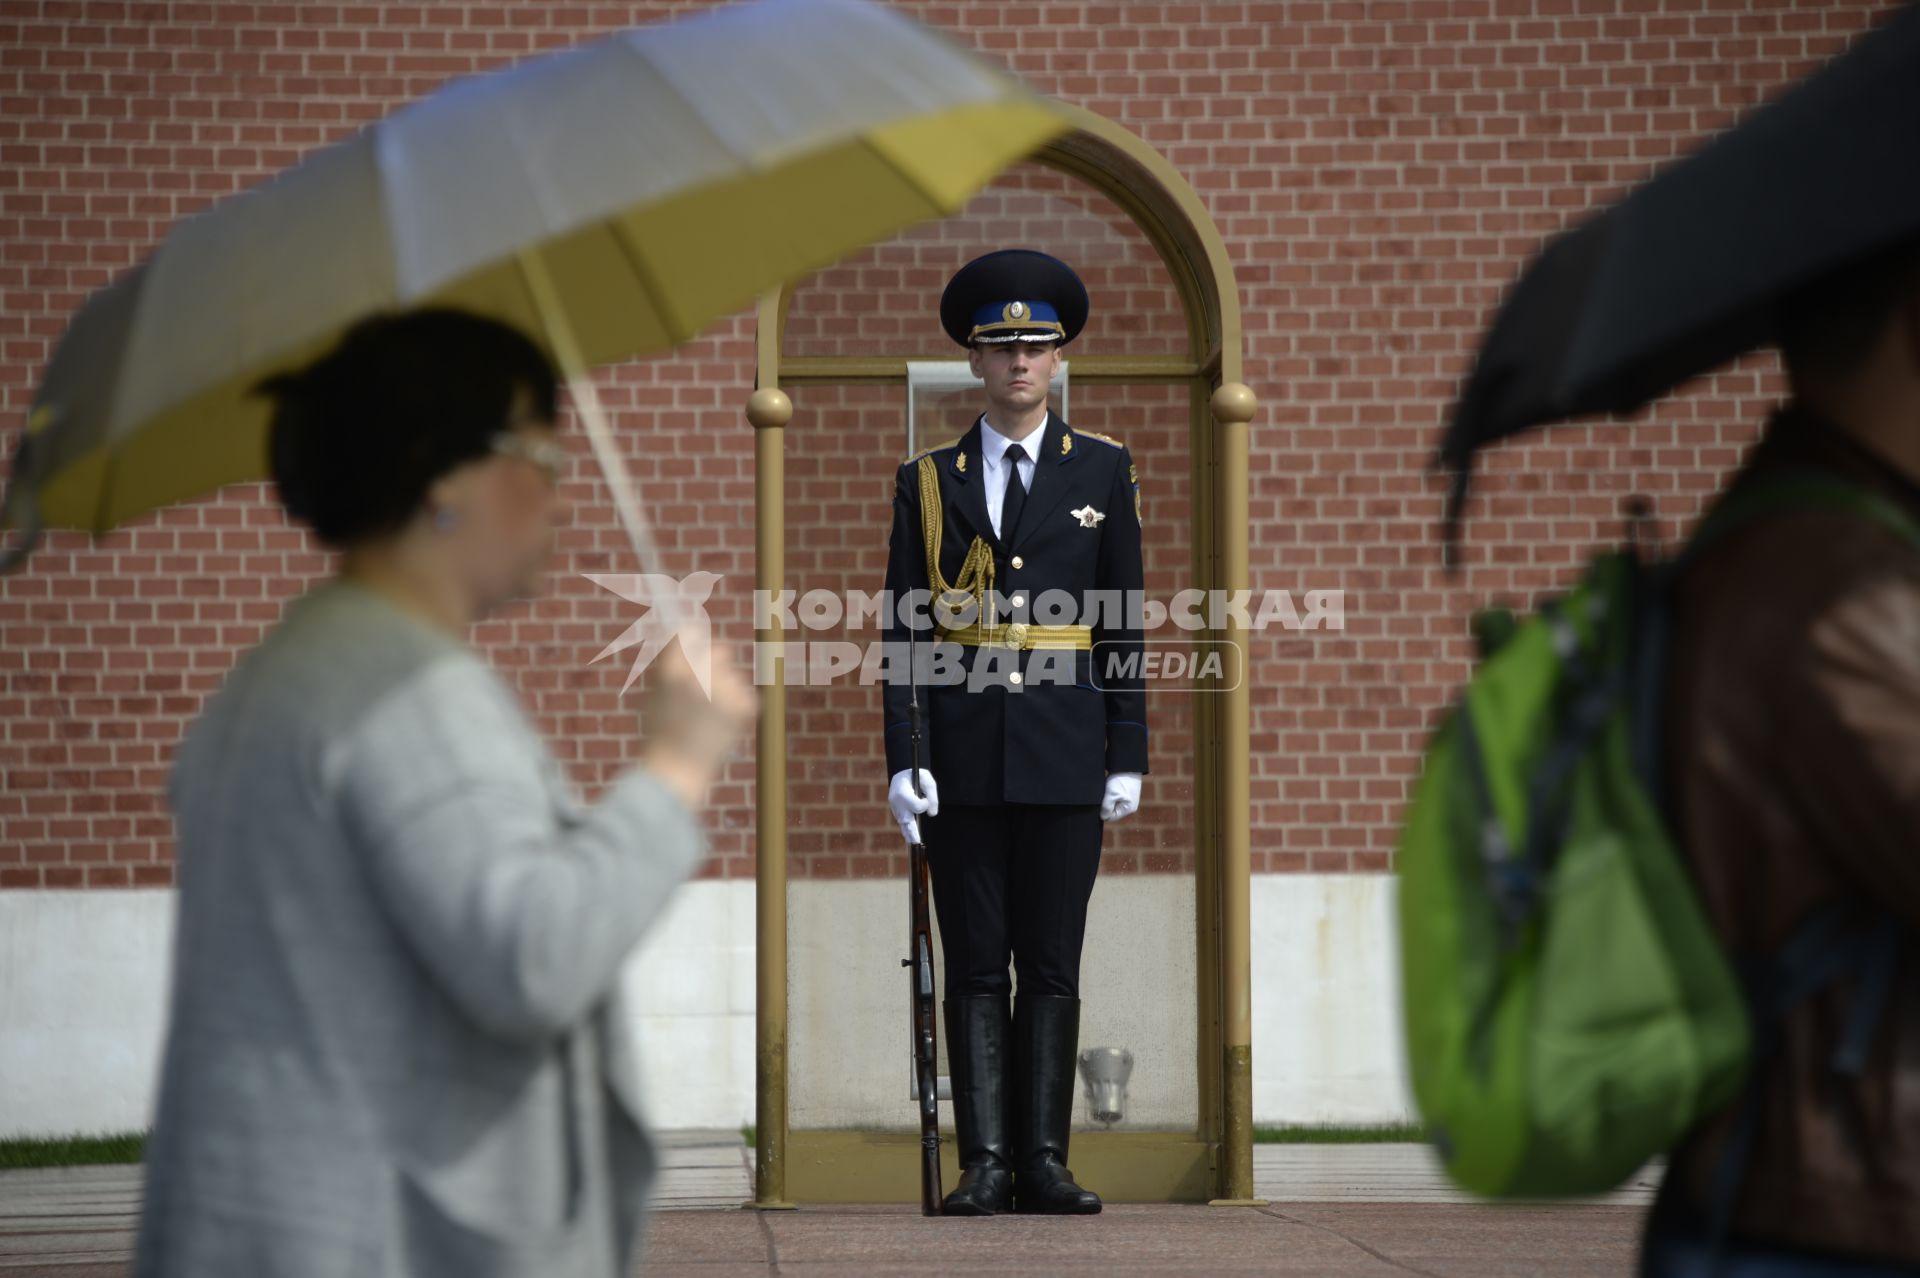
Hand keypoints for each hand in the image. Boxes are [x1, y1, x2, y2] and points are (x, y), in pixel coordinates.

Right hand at [639, 632, 756, 808]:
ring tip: (709, 718)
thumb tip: (691, 636)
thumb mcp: (657, 694)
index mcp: (671, 668)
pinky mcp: (743, 705)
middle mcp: (698, 674)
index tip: (698, 644)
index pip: (690, 632)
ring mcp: (723, 689)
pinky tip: (721, 727)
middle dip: (718, 662)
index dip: (695, 639)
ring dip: (726, 691)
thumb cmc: (663, 734)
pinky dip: (738, 709)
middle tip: (708, 686)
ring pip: (734, 676)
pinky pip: (745, 695)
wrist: (677, 771)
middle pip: (722, 649)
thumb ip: (674, 664)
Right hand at [888, 768, 939, 843]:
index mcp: (902, 792)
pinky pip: (902, 823)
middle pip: (906, 820)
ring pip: (903, 824)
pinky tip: (911, 839)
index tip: (926, 798)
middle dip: (912, 831)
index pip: (916, 806)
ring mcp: (894, 808)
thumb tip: (932, 814)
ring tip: (914, 844)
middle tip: (917, 841)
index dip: (924, 804)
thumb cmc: (915, 775)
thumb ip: (932, 795)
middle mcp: (896, 802)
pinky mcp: (896, 812)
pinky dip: (907, 831)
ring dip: (909, 834)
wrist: (901, 774)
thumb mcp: (927, 779)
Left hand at [1101, 772, 1141, 822]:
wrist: (1127, 764)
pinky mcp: (1125, 793)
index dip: (1104, 811)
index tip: (1102, 801)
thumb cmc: (1121, 780)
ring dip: (1108, 798)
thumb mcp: (1111, 795)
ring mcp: (1128, 800)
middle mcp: (1129, 806)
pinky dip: (1110, 793)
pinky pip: (1114, 797)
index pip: (1111, 817)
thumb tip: (1103, 817)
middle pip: (1112, 811)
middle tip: (1106, 794)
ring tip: (1109, 789)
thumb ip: (1106, 808)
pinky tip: (1110, 787)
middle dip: (1106, 804)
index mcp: (1128, 809)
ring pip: (1112, 804)